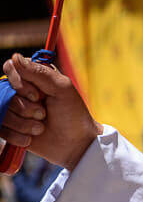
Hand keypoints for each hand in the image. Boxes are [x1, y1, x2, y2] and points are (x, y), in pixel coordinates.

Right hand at [1, 54, 100, 169]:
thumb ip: (40, 72)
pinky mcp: (10, 129)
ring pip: (2, 112)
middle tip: (44, 114)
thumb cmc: (73, 115)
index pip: (10, 68)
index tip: (37, 95)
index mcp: (33, 77)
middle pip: (4, 93)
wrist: (76, 145)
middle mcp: (19, 91)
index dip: (19, 83)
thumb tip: (14, 57)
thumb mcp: (62, 89)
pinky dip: (18, 136)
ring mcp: (13, 110)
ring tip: (41, 127)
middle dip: (25, 108)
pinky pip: (1, 130)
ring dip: (24, 124)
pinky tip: (32, 138)